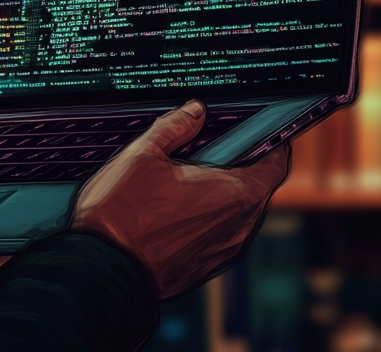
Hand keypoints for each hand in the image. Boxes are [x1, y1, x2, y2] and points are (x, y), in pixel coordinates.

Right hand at [69, 101, 289, 300]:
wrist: (103, 268)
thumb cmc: (122, 212)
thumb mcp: (143, 153)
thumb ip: (174, 126)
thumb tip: (194, 111)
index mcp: (234, 193)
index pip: (277, 163)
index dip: (271, 142)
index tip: (257, 130)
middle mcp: (239, 226)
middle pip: (258, 186)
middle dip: (242, 164)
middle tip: (214, 146)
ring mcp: (224, 250)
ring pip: (240, 211)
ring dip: (225, 191)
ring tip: (191, 174)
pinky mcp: (207, 266)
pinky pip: (222, 232)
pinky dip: (211, 215)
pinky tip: (180, 204)